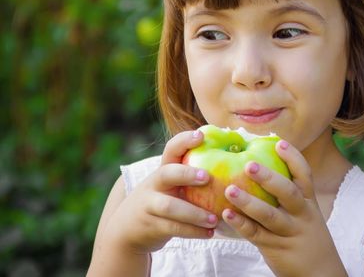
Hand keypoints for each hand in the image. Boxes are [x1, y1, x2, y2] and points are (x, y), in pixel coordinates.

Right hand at [101, 130, 218, 254]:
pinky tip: (210, 233)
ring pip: (169, 206)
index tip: (201, 135)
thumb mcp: (170, 185)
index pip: (171, 149)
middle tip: (207, 177)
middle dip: (186, 173)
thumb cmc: (163, 200)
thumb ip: (190, 174)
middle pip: (166, 174)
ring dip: (194, 213)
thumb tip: (231, 156)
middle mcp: (154, 184)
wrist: (127, 229)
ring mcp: (149, 205)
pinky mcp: (151, 226)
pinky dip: (192, 231)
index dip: (184, 141)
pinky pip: (173, 228)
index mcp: (163, 170)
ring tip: (214, 219)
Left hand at [221, 140, 346, 276]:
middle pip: (288, 192)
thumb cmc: (305, 236)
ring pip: (269, 215)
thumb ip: (287, 195)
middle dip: (269, 177)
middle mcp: (302, 215)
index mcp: (308, 202)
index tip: (279, 143)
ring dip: (249, 202)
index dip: (292, 158)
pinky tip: (227, 213)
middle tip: (249, 164)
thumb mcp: (304, 214)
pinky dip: (241, 223)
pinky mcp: (275, 248)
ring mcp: (289, 232)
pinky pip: (256, 235)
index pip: (304, 175)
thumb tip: (261, 167)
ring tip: (229, 190)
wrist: (320, 274)